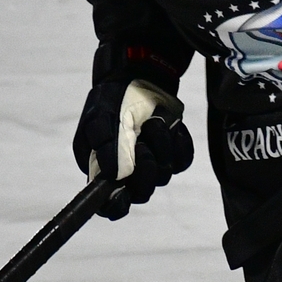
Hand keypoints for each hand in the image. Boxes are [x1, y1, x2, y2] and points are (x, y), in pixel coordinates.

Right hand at [75, 75, 191, 219]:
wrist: (139, 77)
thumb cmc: (113, 99)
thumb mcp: (100, 118)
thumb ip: (105, 146)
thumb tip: (112, 175)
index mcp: (103, 170)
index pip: (109, 204)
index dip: (115, 204)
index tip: (122, 191)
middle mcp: (127, 173)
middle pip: (141, 193)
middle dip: (145, 169)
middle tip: (142, 144)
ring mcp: (151, 164)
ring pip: (163, 175)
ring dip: (160, 147)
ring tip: (152, 123)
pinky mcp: (171, 154)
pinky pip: (181, 161)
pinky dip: (178, 144)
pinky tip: (171, 127)